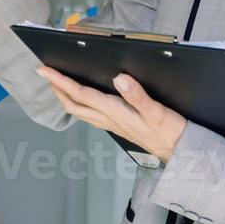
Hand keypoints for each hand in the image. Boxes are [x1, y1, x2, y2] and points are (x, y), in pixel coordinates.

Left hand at [35, 66, 186, 161]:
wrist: (179, 153)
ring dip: (65, 97)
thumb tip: (120, 79)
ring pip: (80, 111)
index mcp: (115, 112)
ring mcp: (112, 125)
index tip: (45, 70)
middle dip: (57, 89)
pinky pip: (90, 116)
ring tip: (58, 85)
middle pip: (74, 104)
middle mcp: (109, 119)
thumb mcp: (157, 111)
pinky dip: (79, 105)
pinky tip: (82, 102)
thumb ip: (138, 96)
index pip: (81, 94)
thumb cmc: (170, 132)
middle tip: (45, 74)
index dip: (61, 81)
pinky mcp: (118, 127)